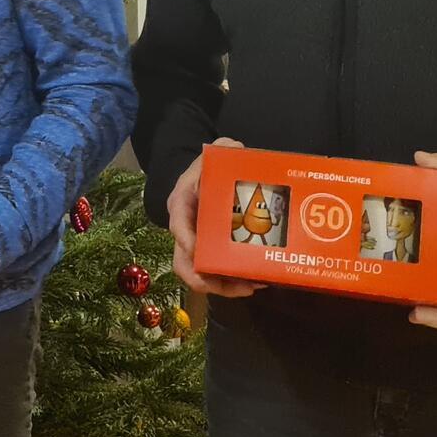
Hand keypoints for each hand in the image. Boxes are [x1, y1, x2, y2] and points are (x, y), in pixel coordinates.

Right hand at [167, 137, 264, 297]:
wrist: (211, 176)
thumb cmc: (210, 167)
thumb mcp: (216, 153)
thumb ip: (224, 149)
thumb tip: (234, 148)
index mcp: (182, 204)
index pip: (178, 226)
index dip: (188, 242)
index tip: (202, 254)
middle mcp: (186, 230)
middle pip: (185, 264)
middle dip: (209, 280)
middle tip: (239, 285)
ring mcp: (198, 245)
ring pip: (201, 275)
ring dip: (225, 287)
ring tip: (253, 286)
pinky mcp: (213, 253)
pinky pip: (218, 274)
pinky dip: (234, 282)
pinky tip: (258, 281)